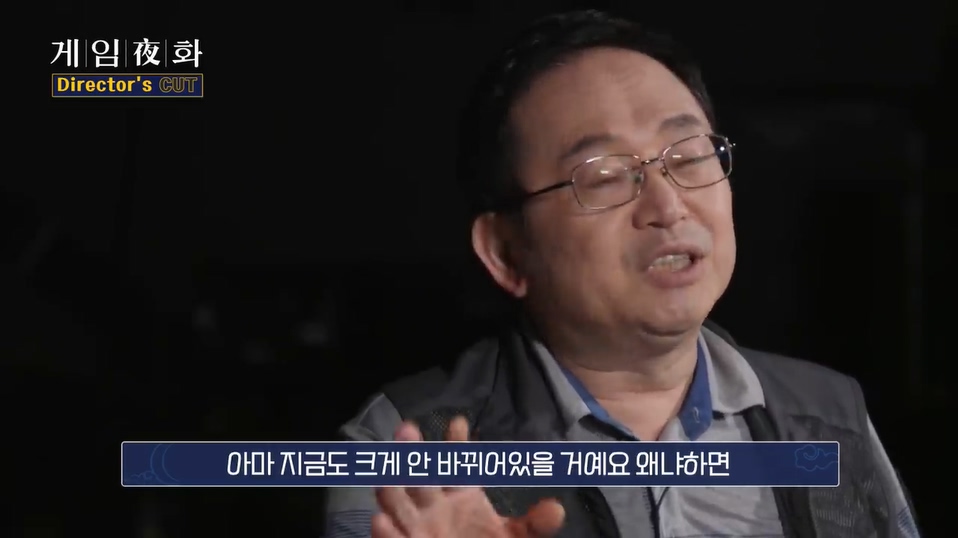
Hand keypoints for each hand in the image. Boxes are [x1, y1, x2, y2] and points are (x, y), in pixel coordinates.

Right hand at [372, 416, 564, 537]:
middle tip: (408, 429)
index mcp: (461, 494)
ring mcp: (417, 528)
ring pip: (399, 504)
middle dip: (414, 454)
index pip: (458, 462)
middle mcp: (434, 506)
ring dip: (392, 488)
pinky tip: (380, 521)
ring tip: (387, 471)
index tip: (459, 422)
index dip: (458, 443)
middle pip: (421, 475)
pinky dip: (387, 534)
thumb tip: (558, 509)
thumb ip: (534, 525)